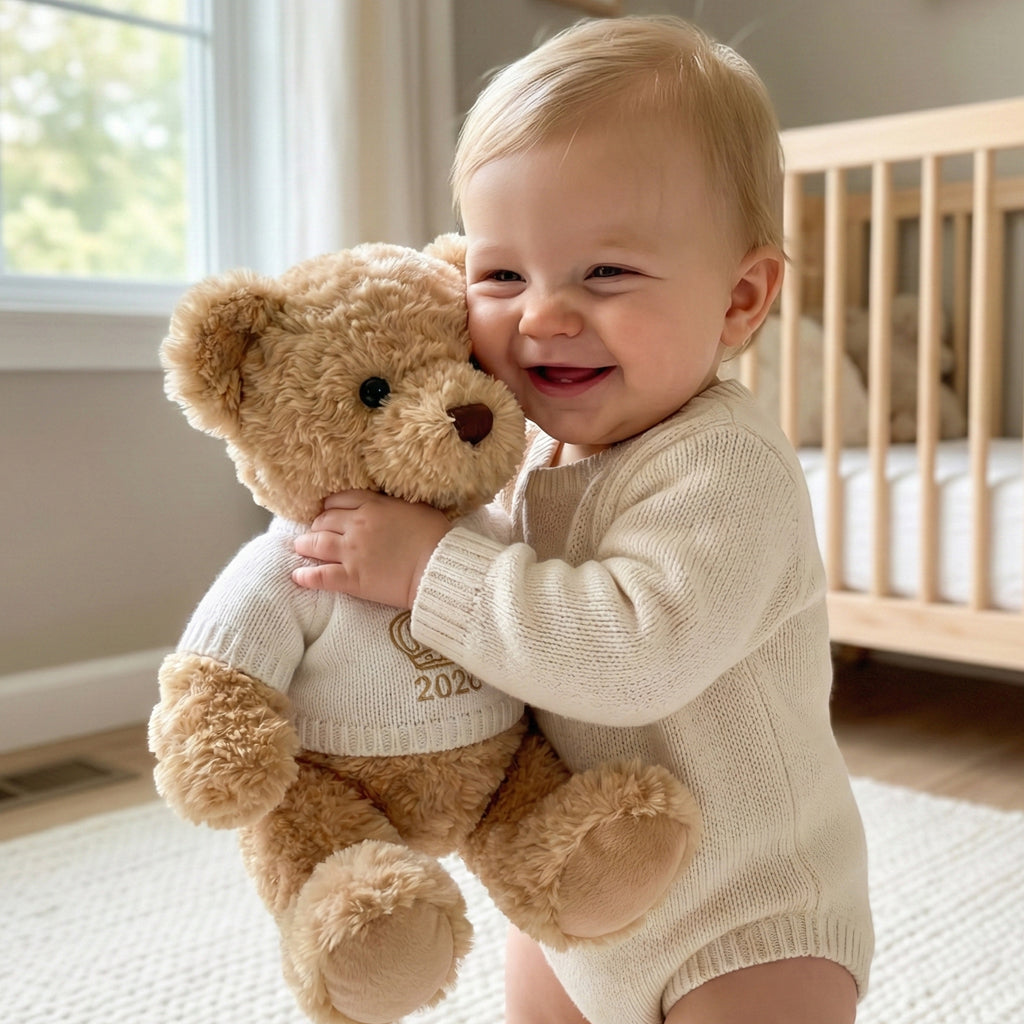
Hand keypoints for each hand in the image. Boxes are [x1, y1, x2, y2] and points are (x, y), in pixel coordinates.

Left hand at [292, 490, 451, 608]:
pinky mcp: (351, 578)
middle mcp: (356, 526)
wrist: (437, 567)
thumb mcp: (417, 507)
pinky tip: (298, 576)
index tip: (328, 511)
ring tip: (301, 547)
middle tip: (315, 531)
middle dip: (317, 525)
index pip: (339, 500)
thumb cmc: (435, 536)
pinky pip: (320, 576)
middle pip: (324, 521)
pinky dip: (306, 576)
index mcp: (372, 506)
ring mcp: (351, 553)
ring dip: (305, 545)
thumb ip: (395, 503)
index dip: (330, 506)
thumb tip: (389, 503)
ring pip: (316, 544)